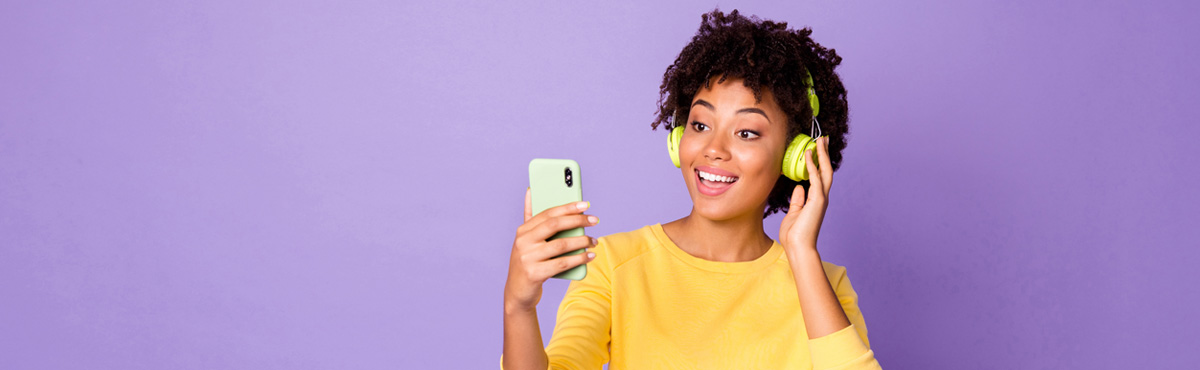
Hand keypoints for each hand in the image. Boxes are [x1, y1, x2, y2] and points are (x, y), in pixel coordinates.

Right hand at [504, 188, 597, 312]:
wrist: (517, 292)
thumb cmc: (528, 262)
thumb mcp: (526, 240)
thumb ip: (530, 217)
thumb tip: (530, 191)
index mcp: (523, 230)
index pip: (548, 213)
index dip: (568, 207)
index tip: (585, 204)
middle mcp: (523, 242)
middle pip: (554, 225)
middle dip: (577, 221)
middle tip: (595, 220)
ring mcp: (528, 258)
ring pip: (561, 245)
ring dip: (582, 241)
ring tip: (594, 241)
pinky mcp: (534, 274)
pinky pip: (562, 263)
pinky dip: (578, 259)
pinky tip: (589, 256)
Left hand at [779, 136, 832, 252]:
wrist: (798, 247)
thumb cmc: (795, 234)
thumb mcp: (794, 212)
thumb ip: (798, 199)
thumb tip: (799, 187)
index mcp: (816, 200)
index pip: (820, 176)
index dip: (819, 162)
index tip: (816, 149)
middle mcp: (822, 197)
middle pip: (827, 170)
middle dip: (825, 154)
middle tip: (823, 139)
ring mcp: (821, 198)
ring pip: (825, 171)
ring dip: (822, 155)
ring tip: (819, 140)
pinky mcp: (817, 200)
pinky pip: (815, 178)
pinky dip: (813, 165)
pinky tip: (808, 154)